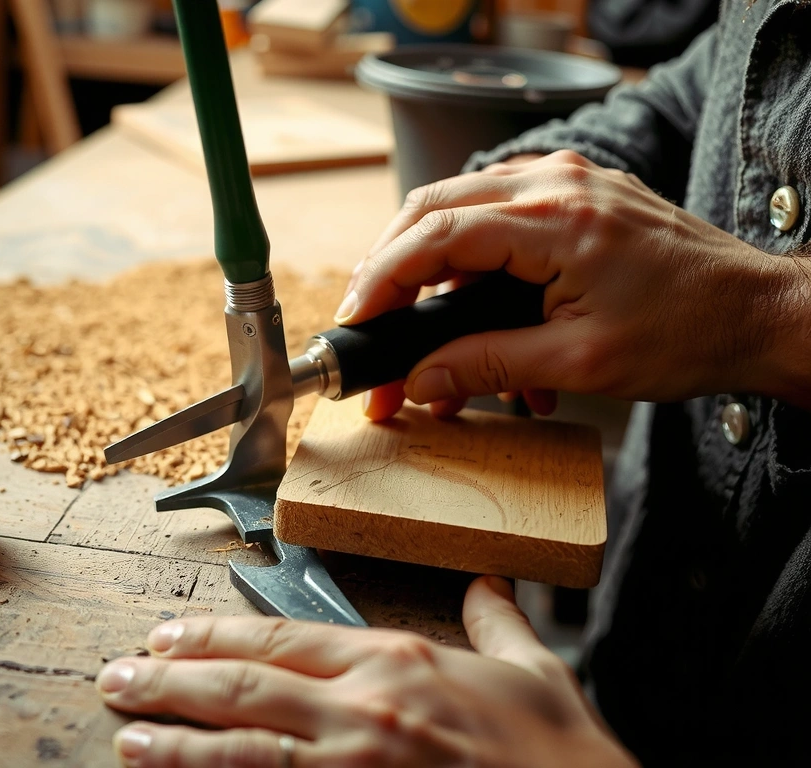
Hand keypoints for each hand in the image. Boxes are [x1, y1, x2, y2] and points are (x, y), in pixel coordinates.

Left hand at [96, 576, 637, 767]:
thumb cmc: (559, 751)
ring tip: (127, 737)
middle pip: (244, 686)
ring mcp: (358, 766)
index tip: (170, 634)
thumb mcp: (534, 669)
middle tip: (117, 677)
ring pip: (244, 749)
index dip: (215, 634)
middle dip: (171, 683)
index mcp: (397, 660)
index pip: (282, 636)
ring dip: (176, 744)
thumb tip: (485, 585)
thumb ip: (497, 619)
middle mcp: (365, 708)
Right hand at [336, 150, 798, 419]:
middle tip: (371, 321)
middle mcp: (556, 183)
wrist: (758, 313)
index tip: (355, 319)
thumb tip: (419, 382)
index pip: (435, 235)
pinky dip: (478, 270)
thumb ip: (487, 366)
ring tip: (436, 343)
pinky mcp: (575, 197)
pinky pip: (501, 221)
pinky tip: (488, 326)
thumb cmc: (687, 334)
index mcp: (556, 219)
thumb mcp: (579, 362)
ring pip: (463, 212)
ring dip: (437, 275)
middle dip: (391, 268)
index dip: (381, 278)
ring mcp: (567, 182)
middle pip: (435, 209)